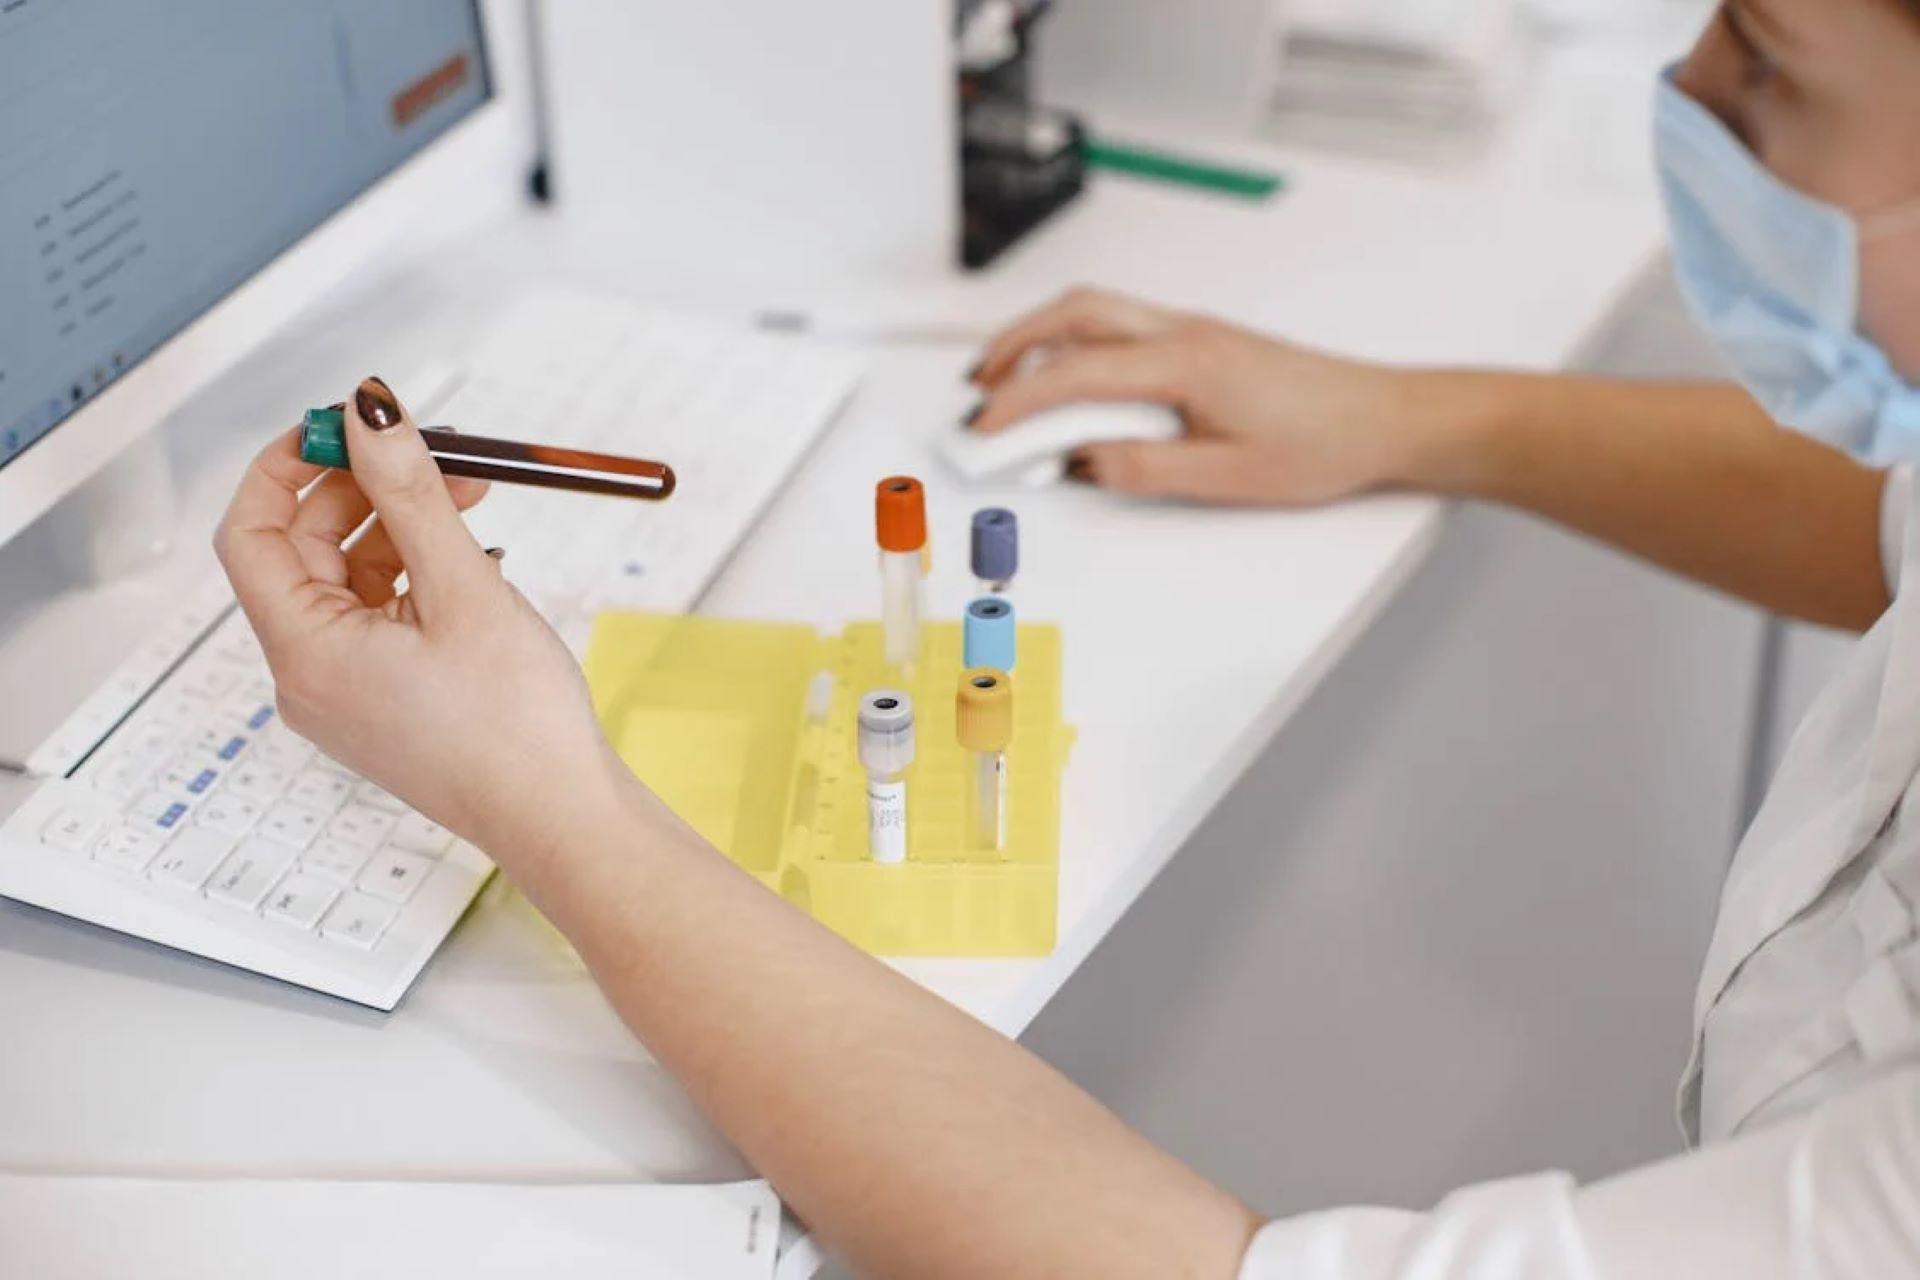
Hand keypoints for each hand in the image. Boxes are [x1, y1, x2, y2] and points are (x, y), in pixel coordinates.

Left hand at [213, 377, 627, 861]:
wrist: (562, 817)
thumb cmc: (516, 728)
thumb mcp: (462, 589)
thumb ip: (410, 492)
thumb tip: (368, 412)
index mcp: (306, 652)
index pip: (252, 532)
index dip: (287, 467)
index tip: (342, 426)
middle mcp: (311, 676)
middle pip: (305, 550)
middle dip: (368, 490)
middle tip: (434, 452)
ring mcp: (348, 692)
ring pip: (351, 579)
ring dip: (403, 528)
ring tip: (474, 500)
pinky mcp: (386, 701)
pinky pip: (382, 615)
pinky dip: (420, 574)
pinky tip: (477, 560)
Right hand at [968, 287, 1437, 504]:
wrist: (1384, 419)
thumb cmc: (1324, 444)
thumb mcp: (1227, 478)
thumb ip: (1144, 469)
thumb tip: (1081, 462)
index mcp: (1186, 363)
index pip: (1076, 375)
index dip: (1018, 403)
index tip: (982, 428)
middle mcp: (1183, 333)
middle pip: (1073, 314)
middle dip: (1012, 346)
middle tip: (977, 388)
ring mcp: (1191, 331)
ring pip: (1095, 312)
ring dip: (1042, 340)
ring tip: (1010, 385)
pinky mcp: (1200, 342)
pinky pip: (1120, 328)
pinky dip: (1077, 346)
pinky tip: (1070, 385)